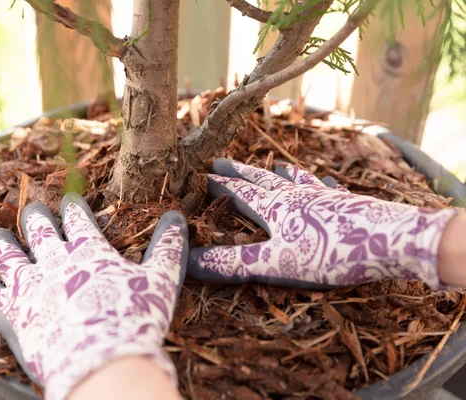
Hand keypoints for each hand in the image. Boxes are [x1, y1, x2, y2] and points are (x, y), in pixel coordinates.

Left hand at [0, 193, 187, 399]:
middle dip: (35, 218)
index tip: (69, 201)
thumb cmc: (135, 320)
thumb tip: (177, 217)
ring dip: (2, 243)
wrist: (104, 362)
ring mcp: (30, 285)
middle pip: (39, 230)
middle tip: (33, 211)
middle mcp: (55, 261)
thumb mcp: (161, 280)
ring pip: (8, 254)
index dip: (72, 206)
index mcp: (89, 250)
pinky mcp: (11, 313)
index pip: (77, 218)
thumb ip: (168, 248)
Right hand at [188, 159, 457, 288]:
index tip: (199, 175)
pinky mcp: (346, 202)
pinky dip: (319, 183)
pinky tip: (324, 180)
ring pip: (294, 179)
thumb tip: (190, 261)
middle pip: (261, 180)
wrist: (392, 239)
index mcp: (275, 208)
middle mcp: (295, 195)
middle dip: (239, 171)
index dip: (218, 185)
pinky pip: (327, 188)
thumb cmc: (331, 252)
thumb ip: (235, 262)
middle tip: (221, 160)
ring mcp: (322, 196)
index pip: (238, 192)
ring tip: (273, 165)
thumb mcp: (277, 262)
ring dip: (279, 173)